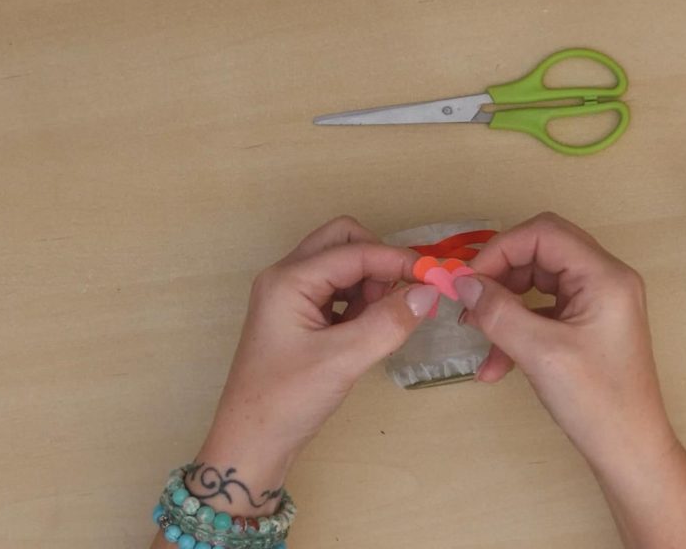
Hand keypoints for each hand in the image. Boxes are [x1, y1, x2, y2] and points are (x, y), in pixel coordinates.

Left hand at [192, 216, 437, 513]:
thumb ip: (388, 322)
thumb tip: (428, 291)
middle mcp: (287, 278)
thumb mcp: (342, 360)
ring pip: (341, 265)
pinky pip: (338, 291)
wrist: (251, 443)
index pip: (354, 251)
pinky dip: (361, 300)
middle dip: (379, 260)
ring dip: (371, 281)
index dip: (396, 260)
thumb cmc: (286, 401)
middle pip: (342, 242)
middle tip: (403, 294)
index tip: (435, 278)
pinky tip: (372, 328)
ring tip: (386, 319)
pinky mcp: (300, 317)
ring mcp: (291, 297)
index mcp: (289, 280)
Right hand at [453, 212, 674, 466]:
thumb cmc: (597, 402)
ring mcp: (596, 303)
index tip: (468, 280)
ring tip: (475, 332)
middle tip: (468, 301)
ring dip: (503, 305)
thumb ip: (498, 311)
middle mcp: (604, 280)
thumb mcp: (540, 353)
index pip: (544, 234)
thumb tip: (462, 283)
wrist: (630, 452)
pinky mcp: (586, 325)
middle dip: (499, 275)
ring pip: (536, 283)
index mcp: (605, 276)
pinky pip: (542, 312)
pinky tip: (493, 365)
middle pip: (540, 252)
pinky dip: (515, 329)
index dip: (500, 249)